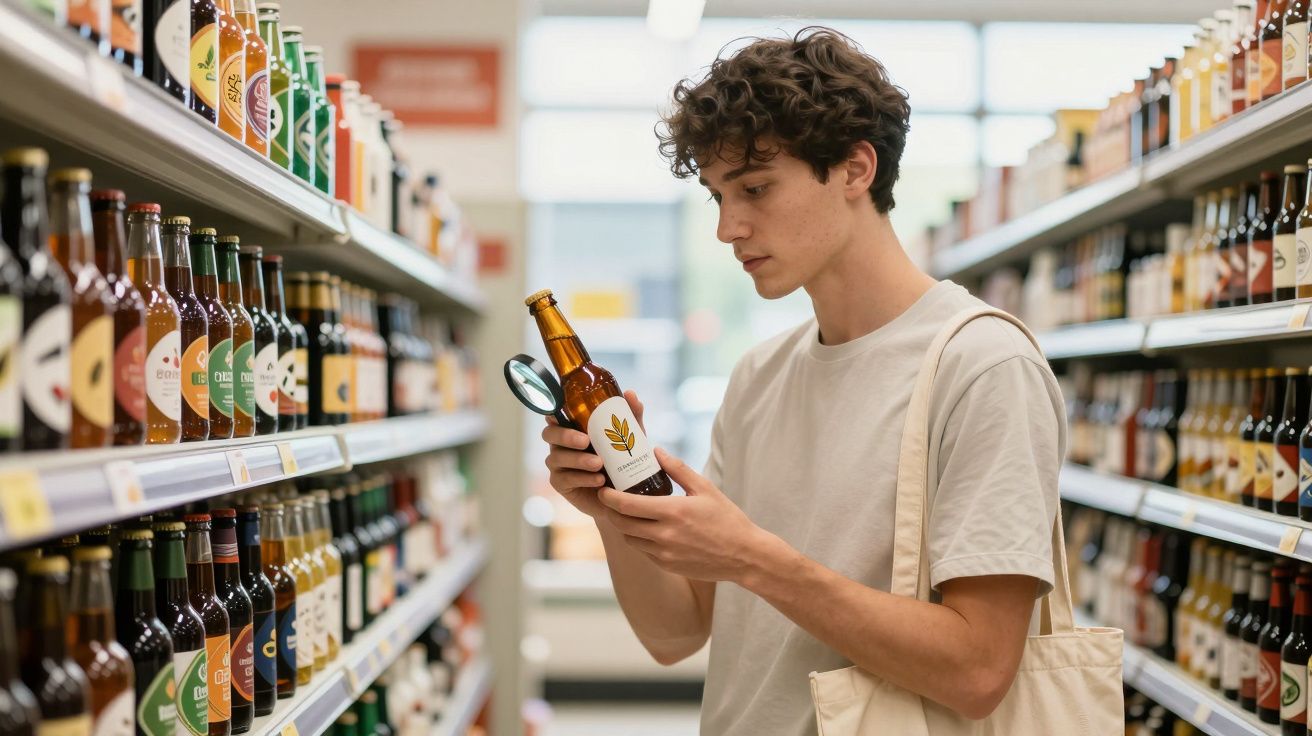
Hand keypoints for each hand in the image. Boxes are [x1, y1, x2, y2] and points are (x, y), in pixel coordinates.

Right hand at [541, 390, 645, 518]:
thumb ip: (631, 416)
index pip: (555, 416)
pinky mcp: (561, 484)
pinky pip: (564, 479)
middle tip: (585, 440)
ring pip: (557, 458)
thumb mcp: (630, 437)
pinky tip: (598, 479)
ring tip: (599, 463)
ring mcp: (559, 465)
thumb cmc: (622, 459)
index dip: (553, 413)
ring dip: (578, 459)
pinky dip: (582, 478)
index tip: (559, 414)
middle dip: (565, 436)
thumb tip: (630, 394)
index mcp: (573, 428)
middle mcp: (561, 444)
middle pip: (550, 434)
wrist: (624, 494)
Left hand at [597, 447, 773, 582]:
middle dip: (611, 510)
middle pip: (621, 523)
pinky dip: (640, 539)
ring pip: (630, 539)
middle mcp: (664, 535)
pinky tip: (647, 529)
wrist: (744, 556)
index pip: (626, 505)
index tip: (603, 489)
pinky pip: (643, 551)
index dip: (609, 497)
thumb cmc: (727, 519)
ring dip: (624, 526)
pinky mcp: (667, 565)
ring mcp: (664, 554)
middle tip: (609, 499)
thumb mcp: (705, 488)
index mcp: (672, 512)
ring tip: (628, 513)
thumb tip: (656, 452)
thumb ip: (678, 469)